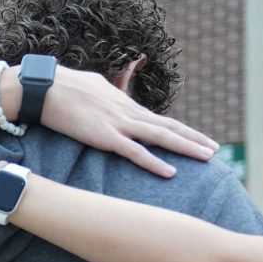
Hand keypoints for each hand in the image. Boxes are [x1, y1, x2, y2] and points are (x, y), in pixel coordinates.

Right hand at [39, 66, 217, 177]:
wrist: (48, 89)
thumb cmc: (64, 89)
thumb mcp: (92, 92)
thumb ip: (105, 100)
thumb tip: (106, 103)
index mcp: (125, 105)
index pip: (160, 120)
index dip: (181, 130)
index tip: (198, 138)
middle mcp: (128, 113)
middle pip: (169, 127)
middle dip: (194, 139)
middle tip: (215, 149)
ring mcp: (119, 124)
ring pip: (161, 137)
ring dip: (186, 147)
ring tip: (207, 157)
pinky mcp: (106, 137)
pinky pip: (135, 153)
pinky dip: (155, 163)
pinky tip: (170, 172)